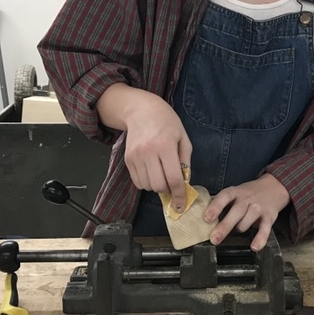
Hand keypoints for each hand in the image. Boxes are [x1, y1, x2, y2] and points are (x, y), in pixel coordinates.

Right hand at [97, 84, 190, 211]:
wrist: (141, 110)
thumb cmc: (167, 122)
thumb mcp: (183, 137)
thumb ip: (185, 161)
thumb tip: (185, 182)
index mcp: (166, 146)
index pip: (173, 179)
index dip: (179, 195)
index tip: (181, 204)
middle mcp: (148, 152)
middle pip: (158, 186)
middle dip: (167, 189)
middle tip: (172, 181)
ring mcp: (136, 157)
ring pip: (147, 186)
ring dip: (156, 186)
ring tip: (161, 173)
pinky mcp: (127, 160)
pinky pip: (137, 182)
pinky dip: (146, 182)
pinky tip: (151, 171)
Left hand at [204, 174, 289, 250]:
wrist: (274, 187)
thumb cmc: (248, 193)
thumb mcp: (235, 192)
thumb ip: (221, 202)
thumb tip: (200, 214)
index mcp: (235, 192)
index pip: (224, 197)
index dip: (215, 207)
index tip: (207, 218)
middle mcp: (247, 199)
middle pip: (236, 212)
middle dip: (225, 226)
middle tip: (215, 238)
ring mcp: (258, 208)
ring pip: (247, 221)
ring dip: (240, 229)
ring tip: (236, 231)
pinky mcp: (269, 217)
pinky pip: (265, 229)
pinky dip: (260, 238)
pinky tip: (254, 246)